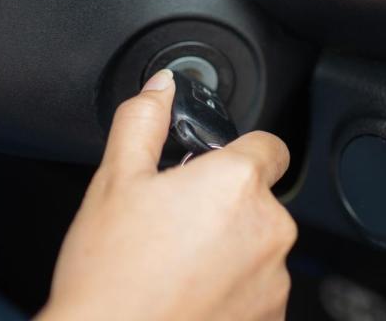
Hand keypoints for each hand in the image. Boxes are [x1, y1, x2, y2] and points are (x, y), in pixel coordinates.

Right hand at [37, 70, 296, 320]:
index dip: (237, 152)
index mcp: (237, 182)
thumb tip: (162, 87)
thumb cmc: (110, 275)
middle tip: (173, 226)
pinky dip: (232, 290)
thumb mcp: (114, 182)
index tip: (209, 170)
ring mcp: (275, 277)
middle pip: (259, 199)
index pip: (268, 145)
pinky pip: (258, 289)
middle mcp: (270, 227)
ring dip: (230, 250)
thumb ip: (143, 122)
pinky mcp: (271, 315)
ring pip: (258, 246)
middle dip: (224, 206)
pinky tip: (189, 295)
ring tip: (175, 267)